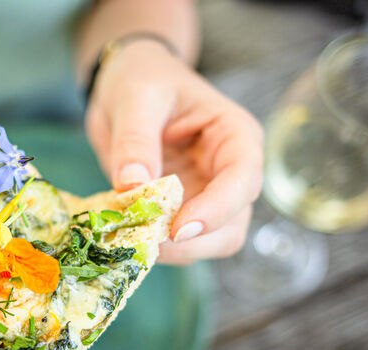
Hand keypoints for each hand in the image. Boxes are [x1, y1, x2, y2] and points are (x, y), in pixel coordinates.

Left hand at [85, 40, 263, 263]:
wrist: (127, 85)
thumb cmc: (143, 79)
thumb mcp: (137, 97)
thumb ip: (136, 140)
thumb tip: (133, 187)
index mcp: (235, 136)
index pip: (242, 181)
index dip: (216, 210)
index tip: (177, 229)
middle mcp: (230, 173)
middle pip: (232, 227)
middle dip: (192, 242)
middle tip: (143, 239)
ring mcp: (208, 198)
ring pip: (208, 245)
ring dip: (173, 252)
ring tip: (130, 235)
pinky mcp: (181, 213)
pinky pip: (178, 245)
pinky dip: (154, 247)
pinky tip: (125, 233)